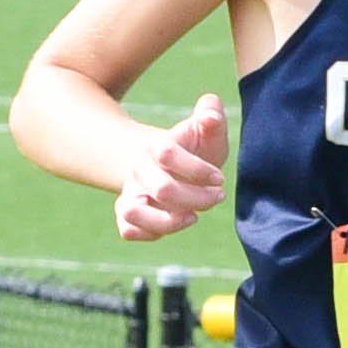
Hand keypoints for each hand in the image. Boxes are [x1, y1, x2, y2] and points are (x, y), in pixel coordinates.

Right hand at [112, 95, 228, 242]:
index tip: (219, 178)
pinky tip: (177, 222)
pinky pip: (128, 230)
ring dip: (168, 222)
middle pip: (161, 189)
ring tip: (193, 216)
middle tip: (217, 196)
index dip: (198, 169)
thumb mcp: (205, 129)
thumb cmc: (193, 147)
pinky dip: (151, 233)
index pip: (167, 154)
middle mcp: (139, 170)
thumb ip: (211, 115)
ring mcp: (131, 193)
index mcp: (157, 146)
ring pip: (132, 213)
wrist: (166, 162)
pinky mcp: (129, 215)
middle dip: (197, 198)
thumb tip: (210, 114)